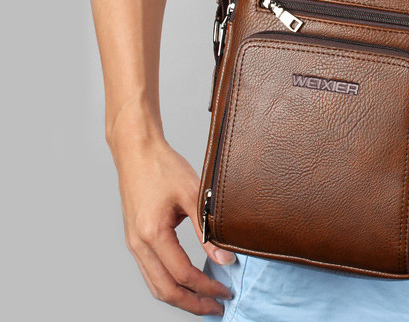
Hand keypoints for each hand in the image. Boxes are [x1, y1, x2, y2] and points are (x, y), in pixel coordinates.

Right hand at [109, 117, 234, 315]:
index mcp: (152, 233)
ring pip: (155, 285)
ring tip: (204, 302)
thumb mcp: (193, 195)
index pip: (182, 274)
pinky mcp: (134, 239)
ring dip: (180, 297)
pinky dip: (168, 284)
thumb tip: (226, 258)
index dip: (206, 287)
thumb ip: (208, 229)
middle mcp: (138, 243)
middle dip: (192, 303)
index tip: (226, 291)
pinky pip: (150, 272)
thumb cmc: (162, 167)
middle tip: (217, 307)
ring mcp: (133, 243)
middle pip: (164, 290)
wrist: (136, 152)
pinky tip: (187, 283)